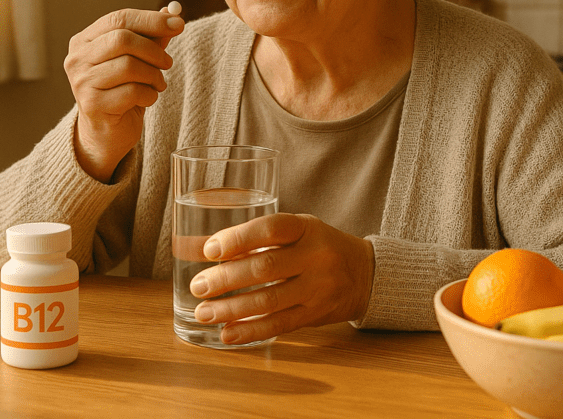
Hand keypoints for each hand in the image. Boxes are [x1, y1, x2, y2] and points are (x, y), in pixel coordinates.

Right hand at [64, 7, 184, 181]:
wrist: (107, 131)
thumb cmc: (122, 89)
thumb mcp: (137, 59)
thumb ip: (151, 36)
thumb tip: (172, 13)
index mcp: (84, 40)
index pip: (119, 19)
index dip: (152, 20)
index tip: (179, 24)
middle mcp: (77, 59)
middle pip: (122, 40)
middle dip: (154, 50)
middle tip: (168, 63)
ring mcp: (82, 82)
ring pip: (129, 66)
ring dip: (154, 75)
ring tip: (158, 84)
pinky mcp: (92, 105)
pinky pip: (132, 92)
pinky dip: (149, 95)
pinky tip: (147, 99)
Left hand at [189, 214, 374, 345]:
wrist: (365, 274)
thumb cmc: (318, 246)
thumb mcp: (296, 231)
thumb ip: (254, 238)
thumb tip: (198, 245)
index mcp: (306, 228)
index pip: (271, 229)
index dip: (238, 238)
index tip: (211, 250)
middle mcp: (315, 256)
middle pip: (266, 267)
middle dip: (227, 278)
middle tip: (199, 286)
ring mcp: (318, 288)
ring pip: (269, 301)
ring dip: (232, 309)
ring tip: (204, 312)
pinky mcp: (315, 314)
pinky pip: (280, 325)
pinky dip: (250, 330)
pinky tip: (227, 333)